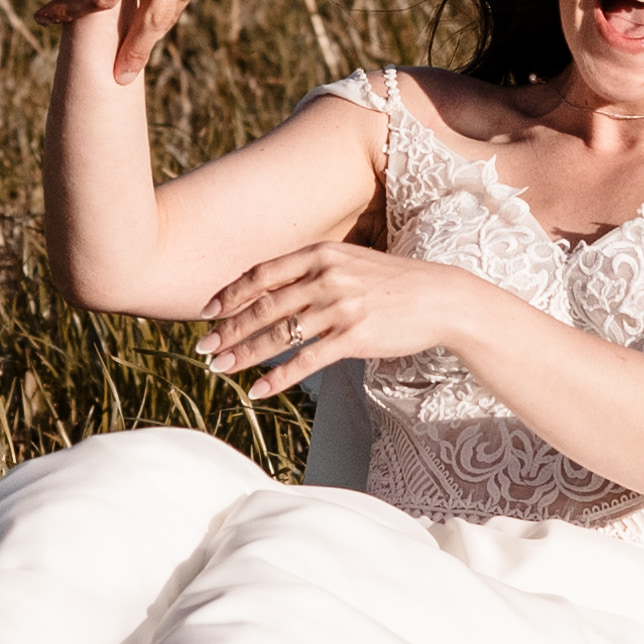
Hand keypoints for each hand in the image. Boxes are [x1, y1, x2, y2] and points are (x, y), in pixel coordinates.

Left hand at [198, 237, 447, 405]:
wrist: (440, 298)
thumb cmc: (393, 282)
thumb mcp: (350, 263)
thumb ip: (313, 272)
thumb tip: (275, 292)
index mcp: (320, 254)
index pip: (262, 274)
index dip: (230, 294)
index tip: (207, 312)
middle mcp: (326, 277)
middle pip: (263, 306)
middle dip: (227, 329)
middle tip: (203, 347)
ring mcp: (340, 307)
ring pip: (278, 335)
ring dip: (243, 354)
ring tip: (220, 369)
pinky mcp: (354, 337)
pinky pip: (305, 361)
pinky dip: (277, 377)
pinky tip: (258, 389)